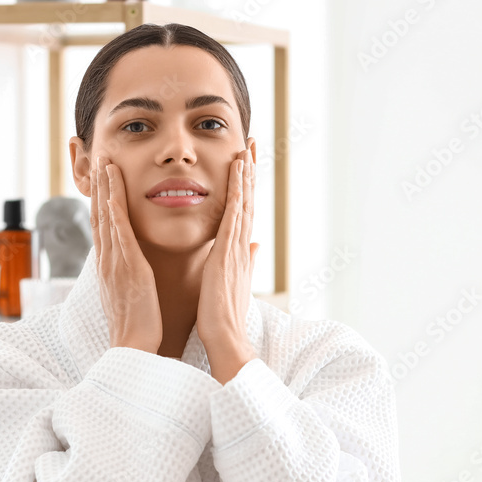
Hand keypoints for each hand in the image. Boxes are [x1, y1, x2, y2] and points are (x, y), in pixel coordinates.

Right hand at [90, 155, 162, 352]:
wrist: (133, 348)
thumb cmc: (138, 327)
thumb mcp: (133, 295)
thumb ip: (133, 277)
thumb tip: (135, 267)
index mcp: (110, 267)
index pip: (103, 227)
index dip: (101, 201)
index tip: (102, 179)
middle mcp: (108, 261)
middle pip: (99, 216)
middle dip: (99, 187)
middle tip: (98, 159)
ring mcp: (116, 264)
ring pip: (107, 219)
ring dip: (105, 189)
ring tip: (105, 163)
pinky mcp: (129, 269)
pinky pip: (119, 234)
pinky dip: (114, 210)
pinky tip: (112, 191)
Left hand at [197, 148, 259, 380]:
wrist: (225, 336)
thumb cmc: (224, 315)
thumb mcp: (236, 282)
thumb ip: (247, 262)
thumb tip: (257, 246)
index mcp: (240, 252)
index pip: (243, 212)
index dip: (246, 188)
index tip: (246, 164)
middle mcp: (242, 245)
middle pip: (248, 201)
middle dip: (249, 172)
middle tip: (251, 144)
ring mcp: (238, 246)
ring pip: (244, 202)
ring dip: (246, 173)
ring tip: (247, 148)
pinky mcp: (229, 251)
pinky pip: (235, 213)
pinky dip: (238, 189)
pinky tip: (238, 169)